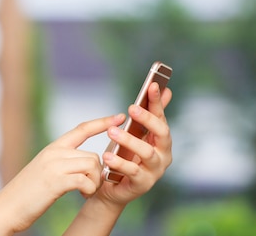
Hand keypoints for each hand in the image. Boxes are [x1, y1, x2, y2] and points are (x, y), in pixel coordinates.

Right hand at [0, 114, 125, 232]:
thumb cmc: (27, 194)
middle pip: (93, 155)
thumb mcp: (45, 171)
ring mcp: (54, 166)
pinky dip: (89, 190)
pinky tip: (82, 196)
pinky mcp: (56, 181)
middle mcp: (53, 152)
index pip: (82, 129)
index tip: (119, 117)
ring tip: (85, 193)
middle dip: (98, 174)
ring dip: (95, 183)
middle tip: (90, 188)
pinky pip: (86, 180)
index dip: (102, 122)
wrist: (6, 208)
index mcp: (52, 148)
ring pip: (92, 166)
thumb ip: (62, 162)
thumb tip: (86, 163)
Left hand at [96, 82, 172, 205]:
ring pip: (147, 152)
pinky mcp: (143, 184)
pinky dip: (119, 162)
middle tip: (131, 108)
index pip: (161, 117)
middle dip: (147, 119)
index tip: (152, 85)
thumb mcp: (135, 133)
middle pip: (162, 134)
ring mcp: (155, 171)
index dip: (157, 102)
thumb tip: (165, 89)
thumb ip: (149, 113)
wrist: (112, 187)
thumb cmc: (125, 156)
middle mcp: (163, 155)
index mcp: (161, 141)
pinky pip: (132, 171)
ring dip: (129, 140)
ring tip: (112, 132)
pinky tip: (107, 156)